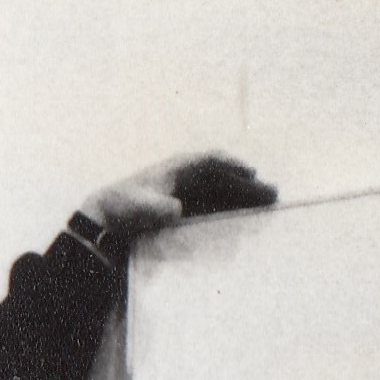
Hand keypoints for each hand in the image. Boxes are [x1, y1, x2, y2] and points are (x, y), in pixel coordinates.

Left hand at [72, 150, 278, 246]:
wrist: (105, 219)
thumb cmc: (123, 207)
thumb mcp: (140, 207)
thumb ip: (158, 208)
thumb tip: (175, 209)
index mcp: (178, 168)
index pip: (212, 161)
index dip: (233, 166)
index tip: (253, 174)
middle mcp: (186, 176)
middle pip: (224, 177)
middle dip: (248, 184)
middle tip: (273, 194)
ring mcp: (187, 191)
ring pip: (222, 190)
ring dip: (243, 196)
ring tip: (268, 204)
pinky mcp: (185, 207)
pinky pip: (215, 204)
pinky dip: (230, 208)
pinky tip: (244, 218)